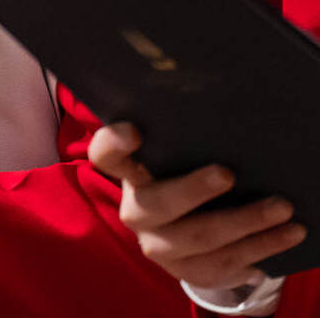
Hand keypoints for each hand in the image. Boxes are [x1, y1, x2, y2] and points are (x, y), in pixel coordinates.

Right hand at [89, 123, 304, 287]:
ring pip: (201, 240)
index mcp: (127, 173)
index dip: (114, 144)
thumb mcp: (174, 155)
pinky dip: (255, 254)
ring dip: (249, 226)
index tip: (134, 131)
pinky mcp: (180, 272)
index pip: (106, 155)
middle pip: (160, 203)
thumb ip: (182, 140)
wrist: (177, 227)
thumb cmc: (181, 172)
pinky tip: (279, 242)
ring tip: (284, 212)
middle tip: (229, 174)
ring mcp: (156, 246)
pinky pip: (219, 268)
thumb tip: (219, 118)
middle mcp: (134, 211)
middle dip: (196, 189)